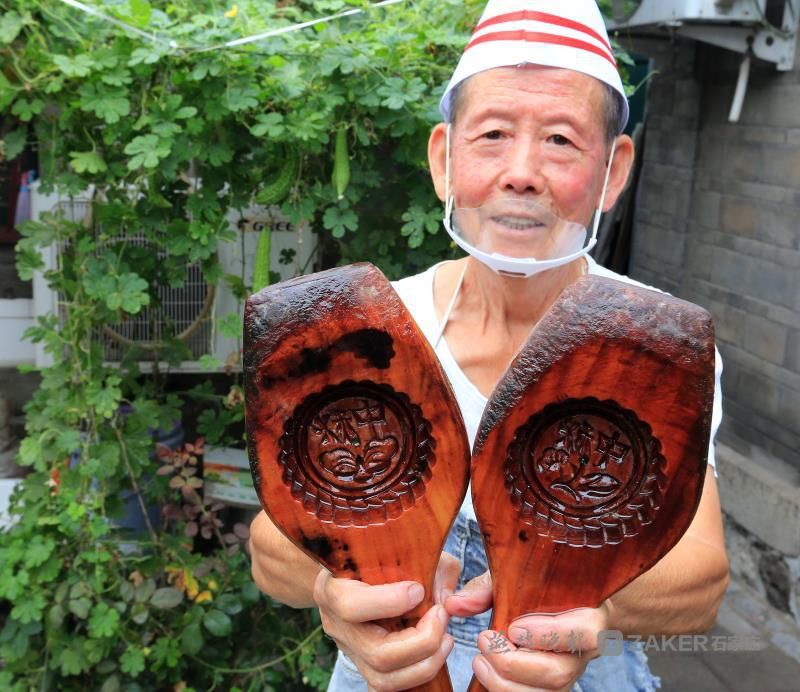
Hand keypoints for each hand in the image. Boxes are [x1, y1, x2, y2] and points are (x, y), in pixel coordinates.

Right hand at [314, 551, 461, 691]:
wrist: (352, 575)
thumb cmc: (381, 556)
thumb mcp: (404, 548)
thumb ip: (431, 567)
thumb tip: (446, 599)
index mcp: (332, 588)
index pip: (351, 606)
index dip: (390, 602)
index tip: (419, 589)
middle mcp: (335, 625)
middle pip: (377, 653)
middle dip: (422, 641)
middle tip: (442, 617)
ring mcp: (349, 651)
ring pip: (384, 679)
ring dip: (425, 663)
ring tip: (445, 639)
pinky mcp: (363, 667)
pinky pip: (387, 687)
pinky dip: (415, 676)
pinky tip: (433, 654)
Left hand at [444, 570, 611, 690]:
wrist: (556, 603)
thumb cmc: (537, 588)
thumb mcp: (515, 578)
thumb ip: (486, 589)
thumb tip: (454, 604)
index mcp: (588, 615)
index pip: (585, 632)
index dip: (549, 635)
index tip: (512, 628)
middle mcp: (584, 651)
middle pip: (560, 673)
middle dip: (515, 665)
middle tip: (483, 642)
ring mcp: (571, 673)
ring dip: (507, 685)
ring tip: (479, 663)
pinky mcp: (555, 687)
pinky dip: (509, 690)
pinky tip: (487, 674)